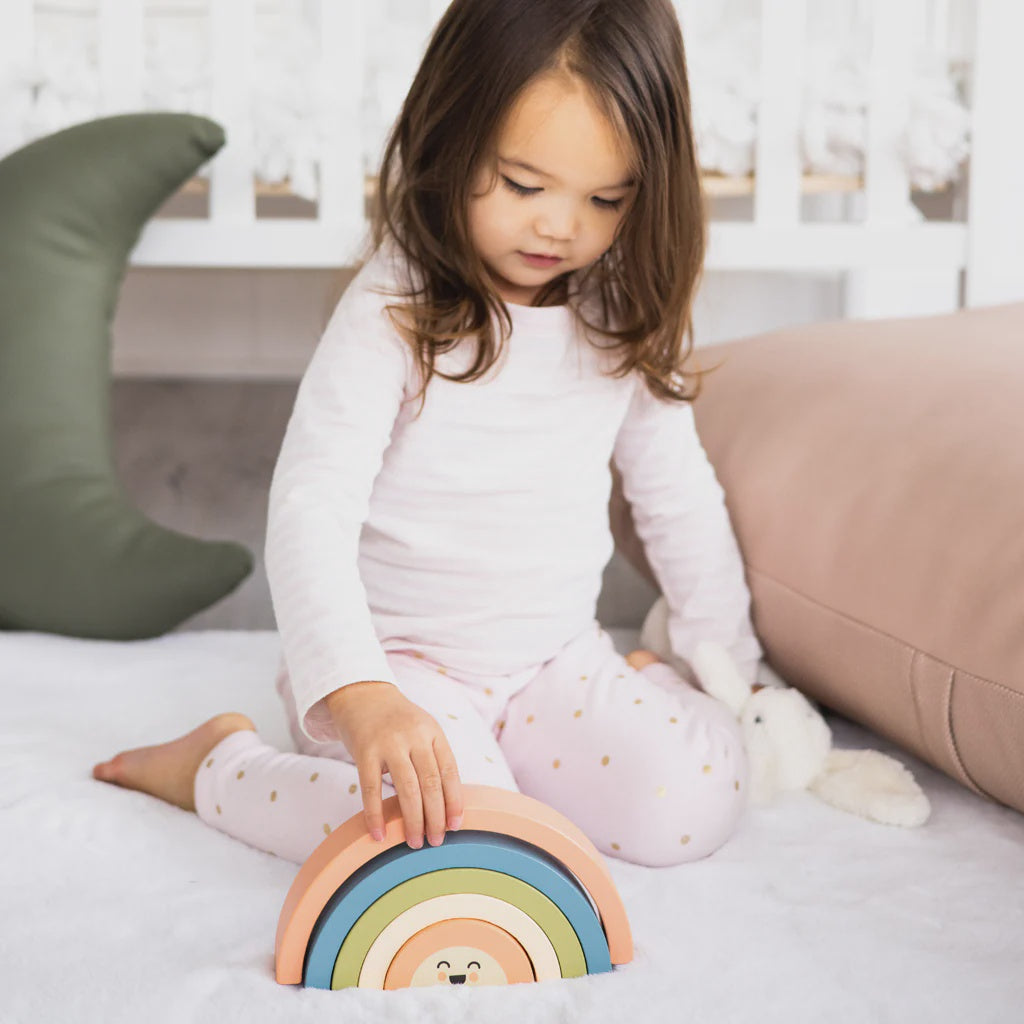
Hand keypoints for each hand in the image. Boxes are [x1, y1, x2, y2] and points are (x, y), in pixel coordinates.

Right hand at [325, 681, 463, 848]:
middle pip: (430, 783)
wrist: (362, 693)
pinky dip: (375, 815)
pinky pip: (371, 789)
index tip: (457, 825)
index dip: (455, 800)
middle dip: (436, 817)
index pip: (449, 771)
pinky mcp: (364, 751)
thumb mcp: (422, 729)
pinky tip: (379, 834)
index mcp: (433, 732)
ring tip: (415, 842)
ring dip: (413, 820)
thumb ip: (432, 758)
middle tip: (436, 841)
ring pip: (407, 788)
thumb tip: (444, 805)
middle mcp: (414, 736)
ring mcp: (388, 743)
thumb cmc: (396, 720)